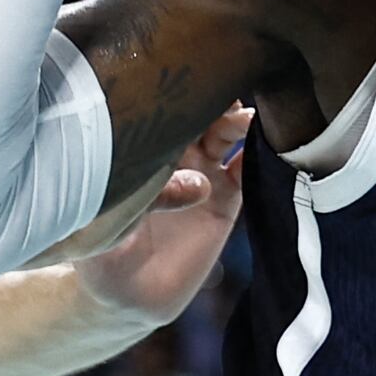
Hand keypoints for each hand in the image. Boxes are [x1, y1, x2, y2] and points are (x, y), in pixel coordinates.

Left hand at [74, 110, 254, 321]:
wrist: (129, 299)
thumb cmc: (104, 257)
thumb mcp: (113, 228)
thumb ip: (150, 203)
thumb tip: (198, 185)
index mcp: (140, 153)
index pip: (162, 110)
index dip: (178, 92)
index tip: (191, 77)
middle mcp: (174, 156)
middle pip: (200, 113)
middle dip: (215, 96)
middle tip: (227, 92)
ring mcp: (203, 174)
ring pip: (227, 134)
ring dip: (240, 121)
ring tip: (246, 118)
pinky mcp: (226, 199)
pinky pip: (247, 170)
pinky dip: (261, 154)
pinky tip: (270, 143)